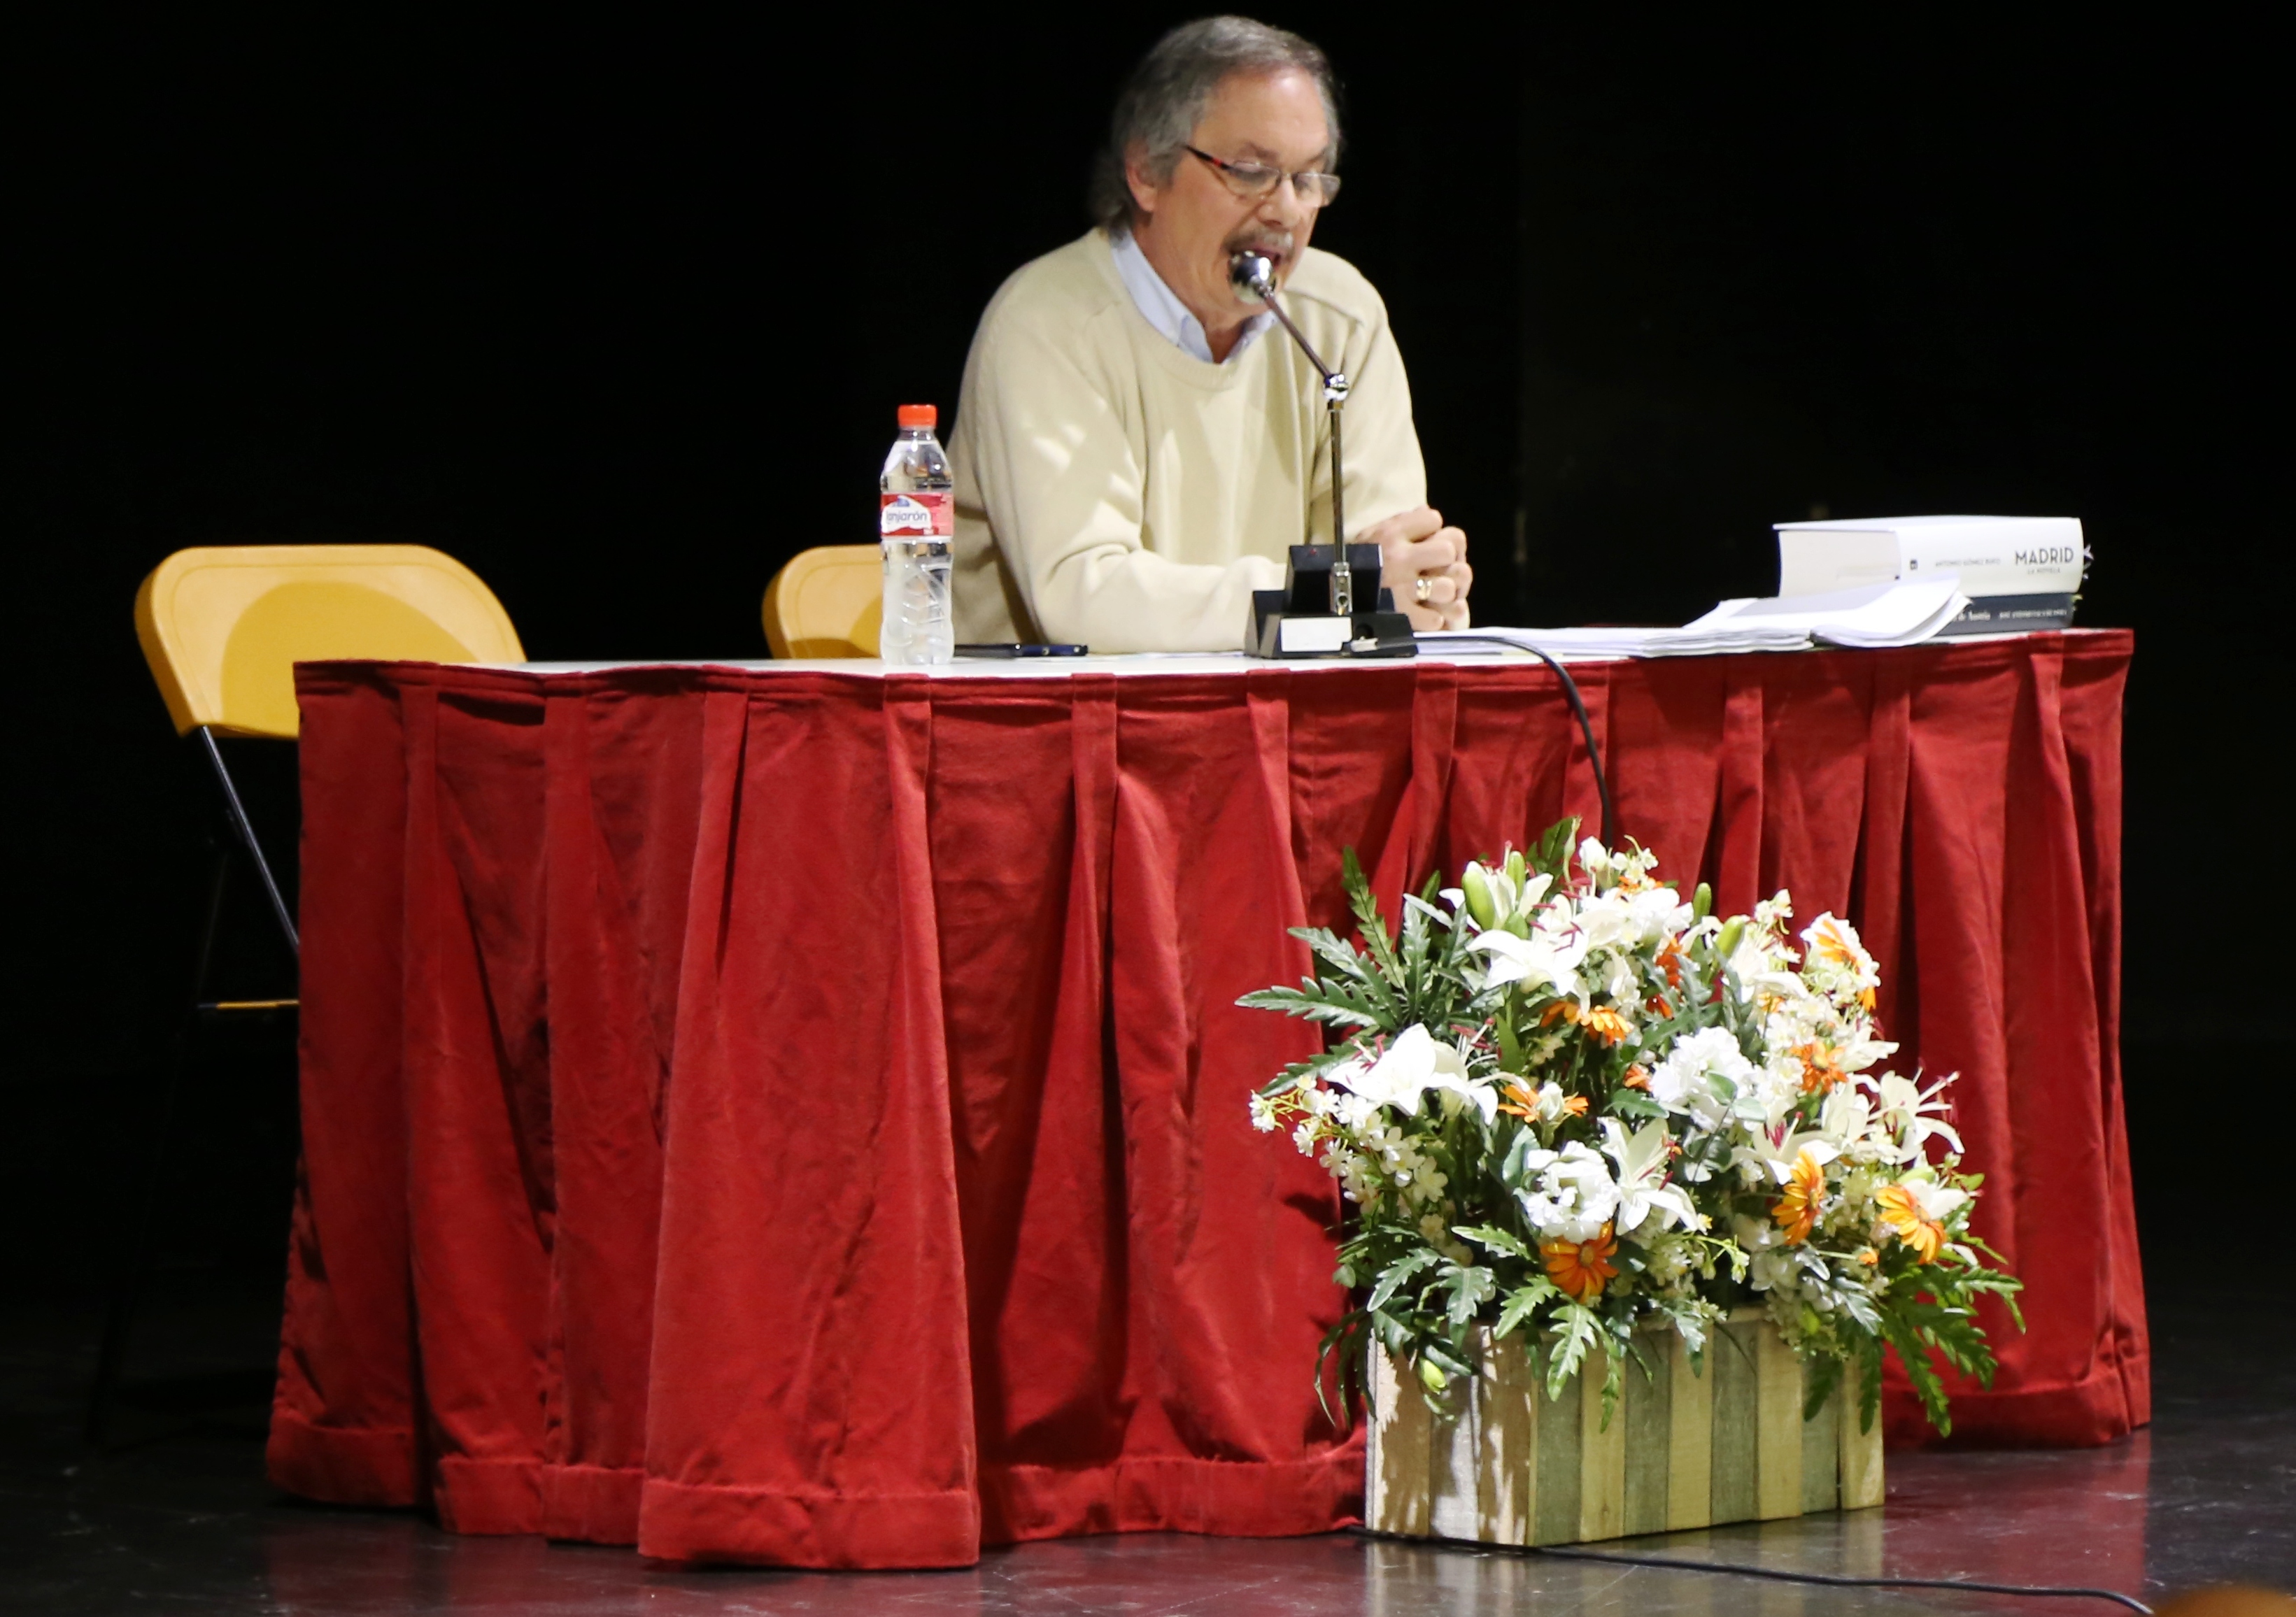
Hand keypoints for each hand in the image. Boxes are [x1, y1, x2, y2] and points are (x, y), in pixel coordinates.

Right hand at [1359, 505, 1471, 630]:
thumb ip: (1400, 523)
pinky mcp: (1402, 618)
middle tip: (1436, 567)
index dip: (1433, 530)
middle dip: (1447, 558)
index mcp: (1390, 534)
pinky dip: (1433, 619)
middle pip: (1449, 549)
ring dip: (1444, 592)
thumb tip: (1426, 512)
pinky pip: (1436, 619)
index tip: (1424, 540)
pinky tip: (1425, 613)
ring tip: (1434, 594)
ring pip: (1448, 586)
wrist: (1327, 596)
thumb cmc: (1355, 565)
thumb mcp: (1370, 536)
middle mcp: (1398, 559)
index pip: (1433, 519)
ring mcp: (1402, 590)